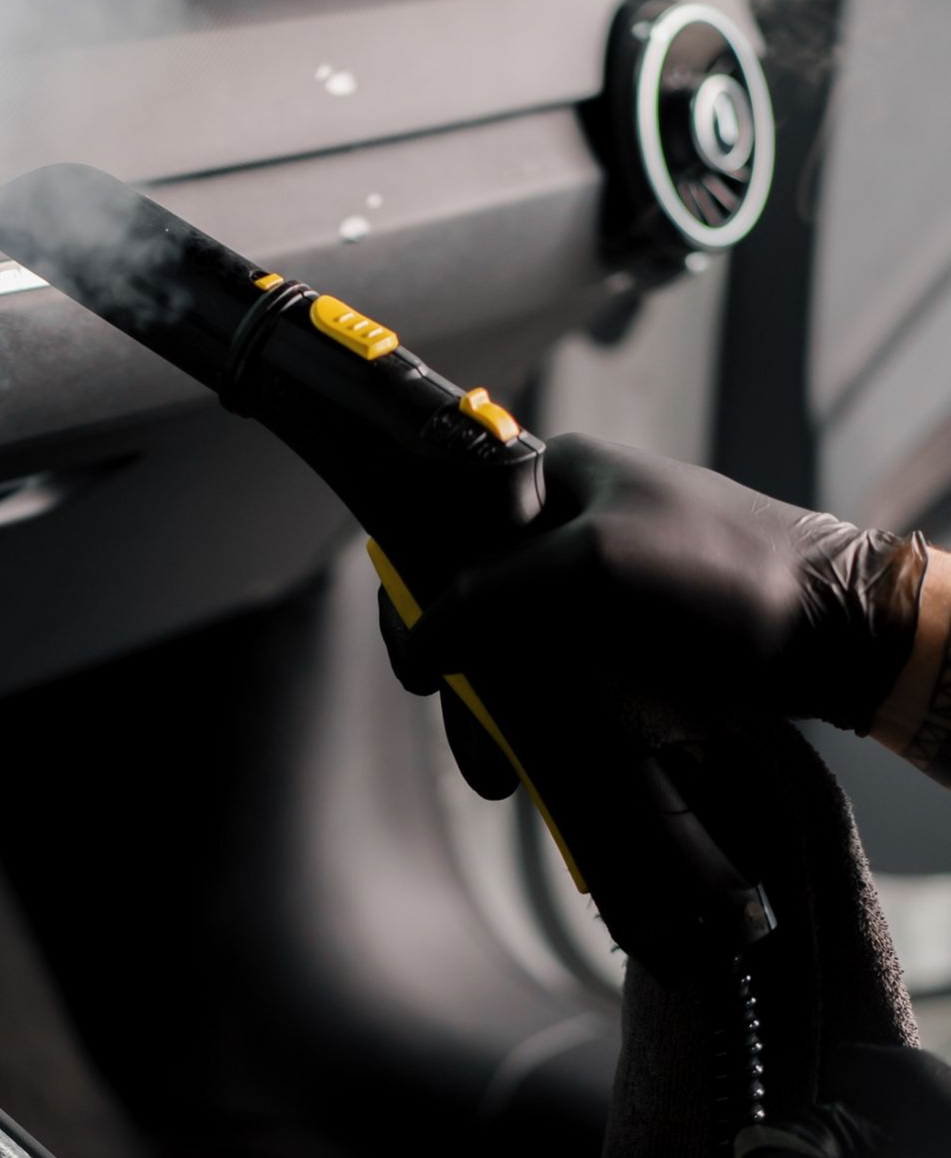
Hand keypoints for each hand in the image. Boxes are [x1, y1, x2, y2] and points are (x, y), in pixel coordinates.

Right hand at [381, 435, 928, 737]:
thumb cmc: (720, 570)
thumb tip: (418, 641)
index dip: (416, 592)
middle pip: (471, 602)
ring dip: (495, 712)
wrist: (834, 630)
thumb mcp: (590, 563)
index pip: (445, 526)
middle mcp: (561, 530)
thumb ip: (489, 593)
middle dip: (461, 674)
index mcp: (548, 480)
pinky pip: (551, 682)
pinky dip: (533, 722)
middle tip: (467, 733)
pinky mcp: (619, 643)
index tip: (418, 660)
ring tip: (499, 772)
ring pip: (509, 651)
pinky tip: (528, 762)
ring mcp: (591, 589)